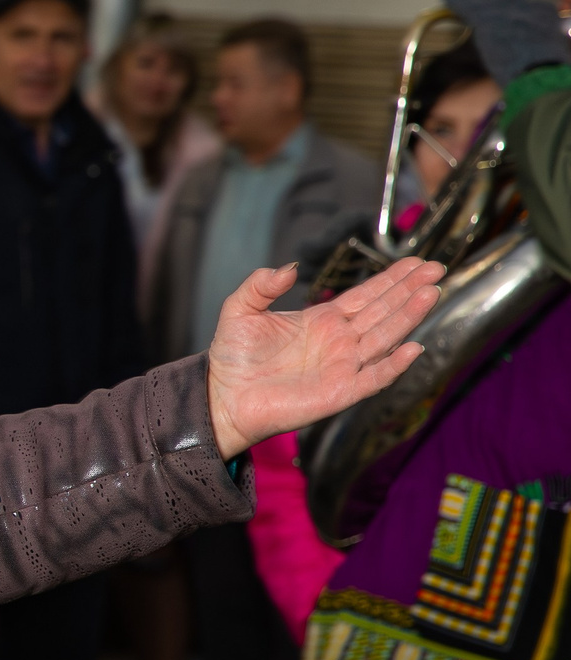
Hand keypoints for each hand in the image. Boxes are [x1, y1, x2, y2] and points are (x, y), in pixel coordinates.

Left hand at [205, 258, 443, 457]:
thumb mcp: (240, 310)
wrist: (223, 397)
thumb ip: (260, 286)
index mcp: (323, 320)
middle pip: (383, 312)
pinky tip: (412, 347)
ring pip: (384, 338)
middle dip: (409, 290)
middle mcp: (340, 341)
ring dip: (408, 317)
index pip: (367, 295)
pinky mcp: (340, 392)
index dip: (392, 279)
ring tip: (430, 293)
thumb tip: (288, 267)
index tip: (417, 261)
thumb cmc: (233, 358)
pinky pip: (374, 378)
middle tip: (436, 269)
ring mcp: (344, 367)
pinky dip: (393, 365)